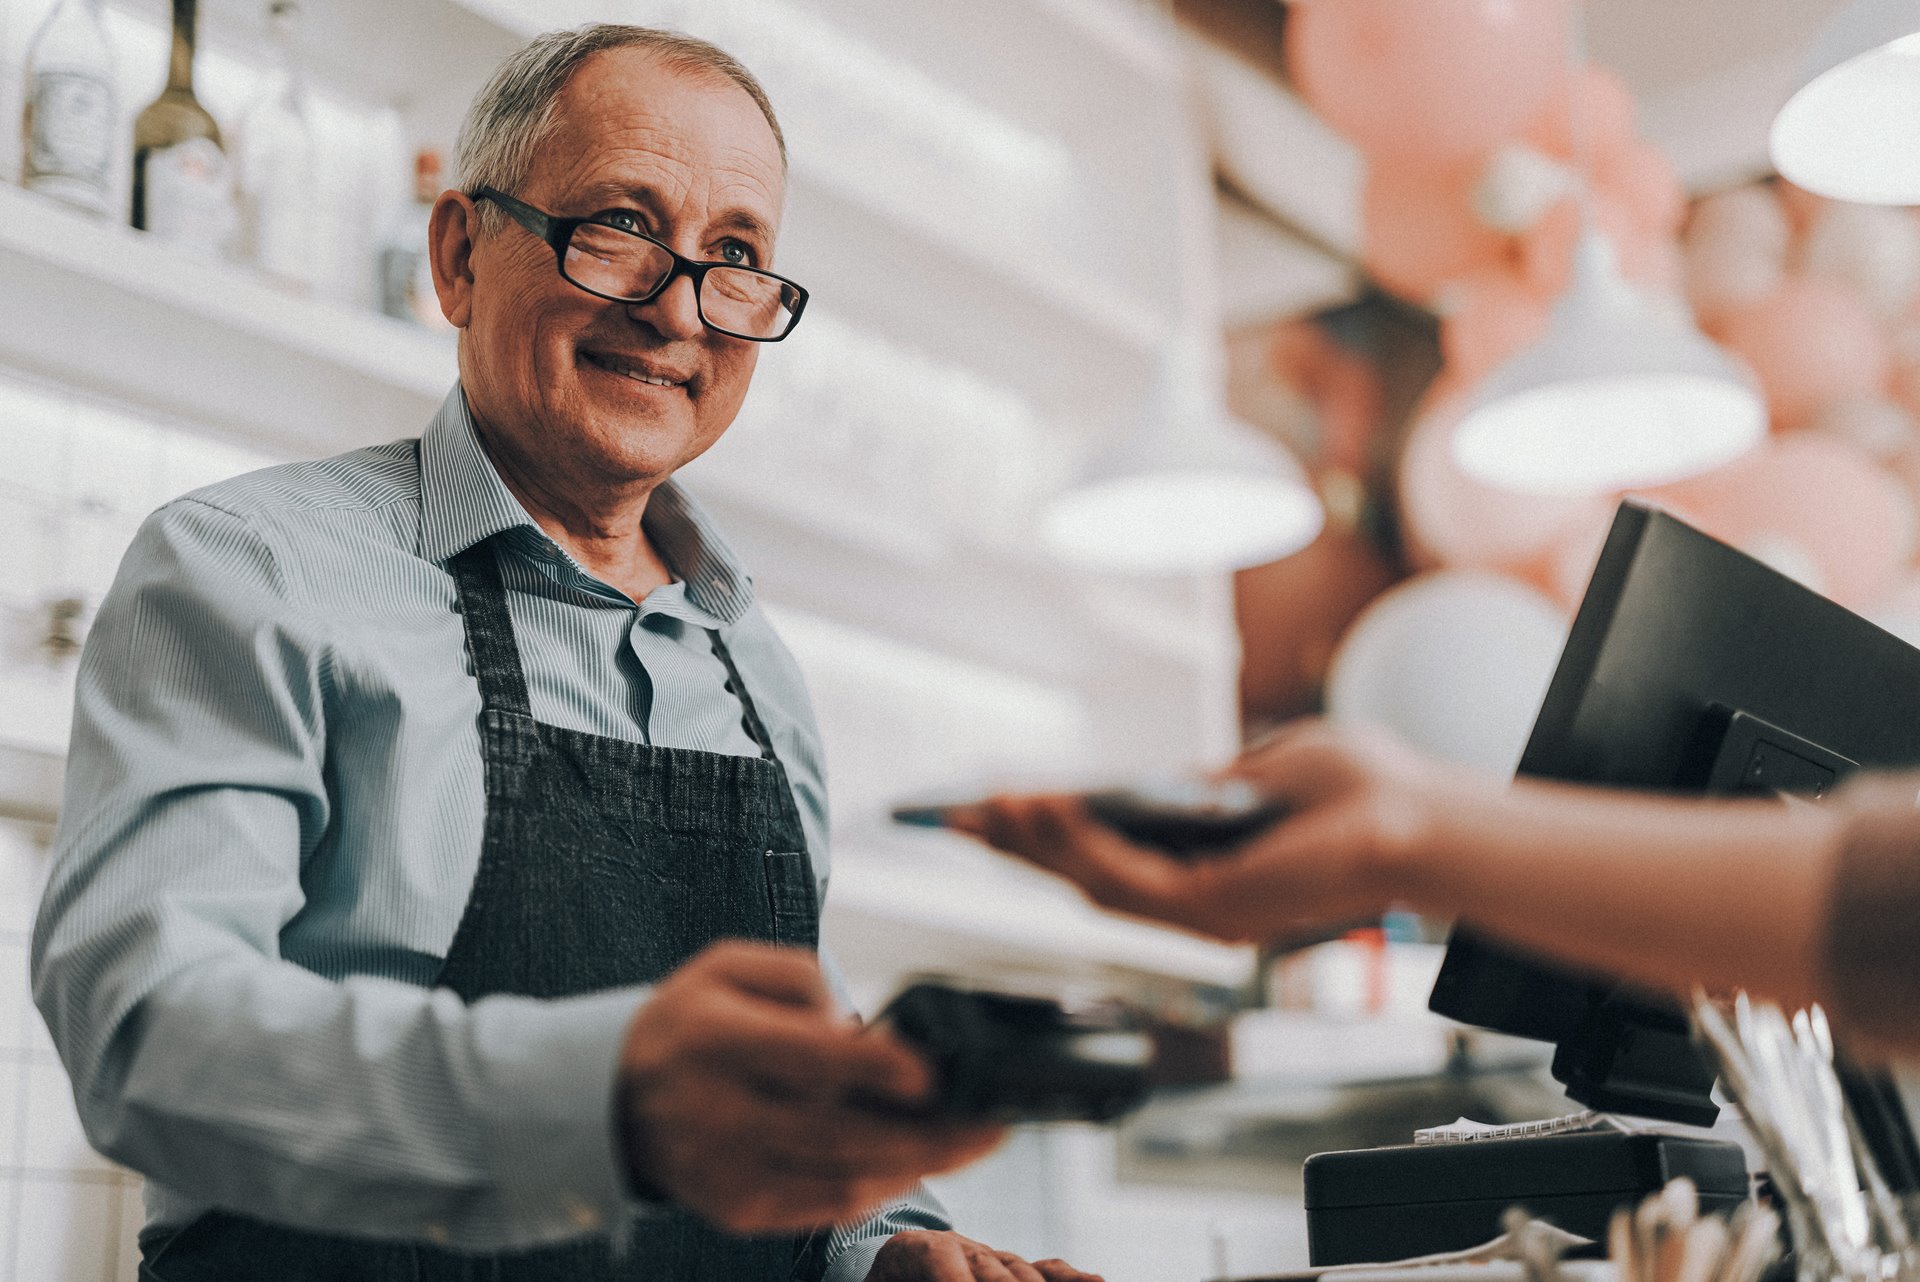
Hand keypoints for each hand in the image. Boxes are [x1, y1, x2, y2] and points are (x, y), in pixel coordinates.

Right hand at [618, 941, 1004, 1233]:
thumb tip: (856, 1026)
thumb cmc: (692, 1021)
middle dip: (927, 1135)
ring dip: (915, 1164)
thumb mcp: (728, 965)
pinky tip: (911, 1161)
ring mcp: (728, 1172)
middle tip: (990, 1125)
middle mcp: (717, 1113)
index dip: (873, 1069)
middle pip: (838, 1134)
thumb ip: (798, 977)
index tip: (929, 1073)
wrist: (615, 1098)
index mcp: (714, 1040)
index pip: (805, 1058)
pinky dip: (876, 1187)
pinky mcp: (740, 1211)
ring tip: (967, 1142)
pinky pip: (824, 1208)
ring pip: (839, 1179)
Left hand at [868, 1230, 1104, 1280]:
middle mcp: (959, 1246)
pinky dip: (1068, 1278)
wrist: (892, 1261)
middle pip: (989, 1268)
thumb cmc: (885, 1280)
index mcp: (917, 1249)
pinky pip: (1043, 1271)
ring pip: (1020, 1271)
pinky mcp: (1011, 1268)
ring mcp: (989, 1255)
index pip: (939, 1261)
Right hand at [950, 720, 1468, 943]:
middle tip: (949, 817)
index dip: (1043, 830)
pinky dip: (1076, 843)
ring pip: (1091, 881)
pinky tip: (1042, 808)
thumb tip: (1151, 780)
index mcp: (1205, 864)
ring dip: (1031, 842)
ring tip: (980, 809)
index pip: (1106, 850)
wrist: (1423, 821)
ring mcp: (1201, 909)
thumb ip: (1203, 779)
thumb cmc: (1363, 788)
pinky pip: (1124, 878)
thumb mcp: (1264, 766)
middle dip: (1013, 843)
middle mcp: (1196, 898)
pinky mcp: (1212, 908)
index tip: (984, 807)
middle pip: (1082, 872)